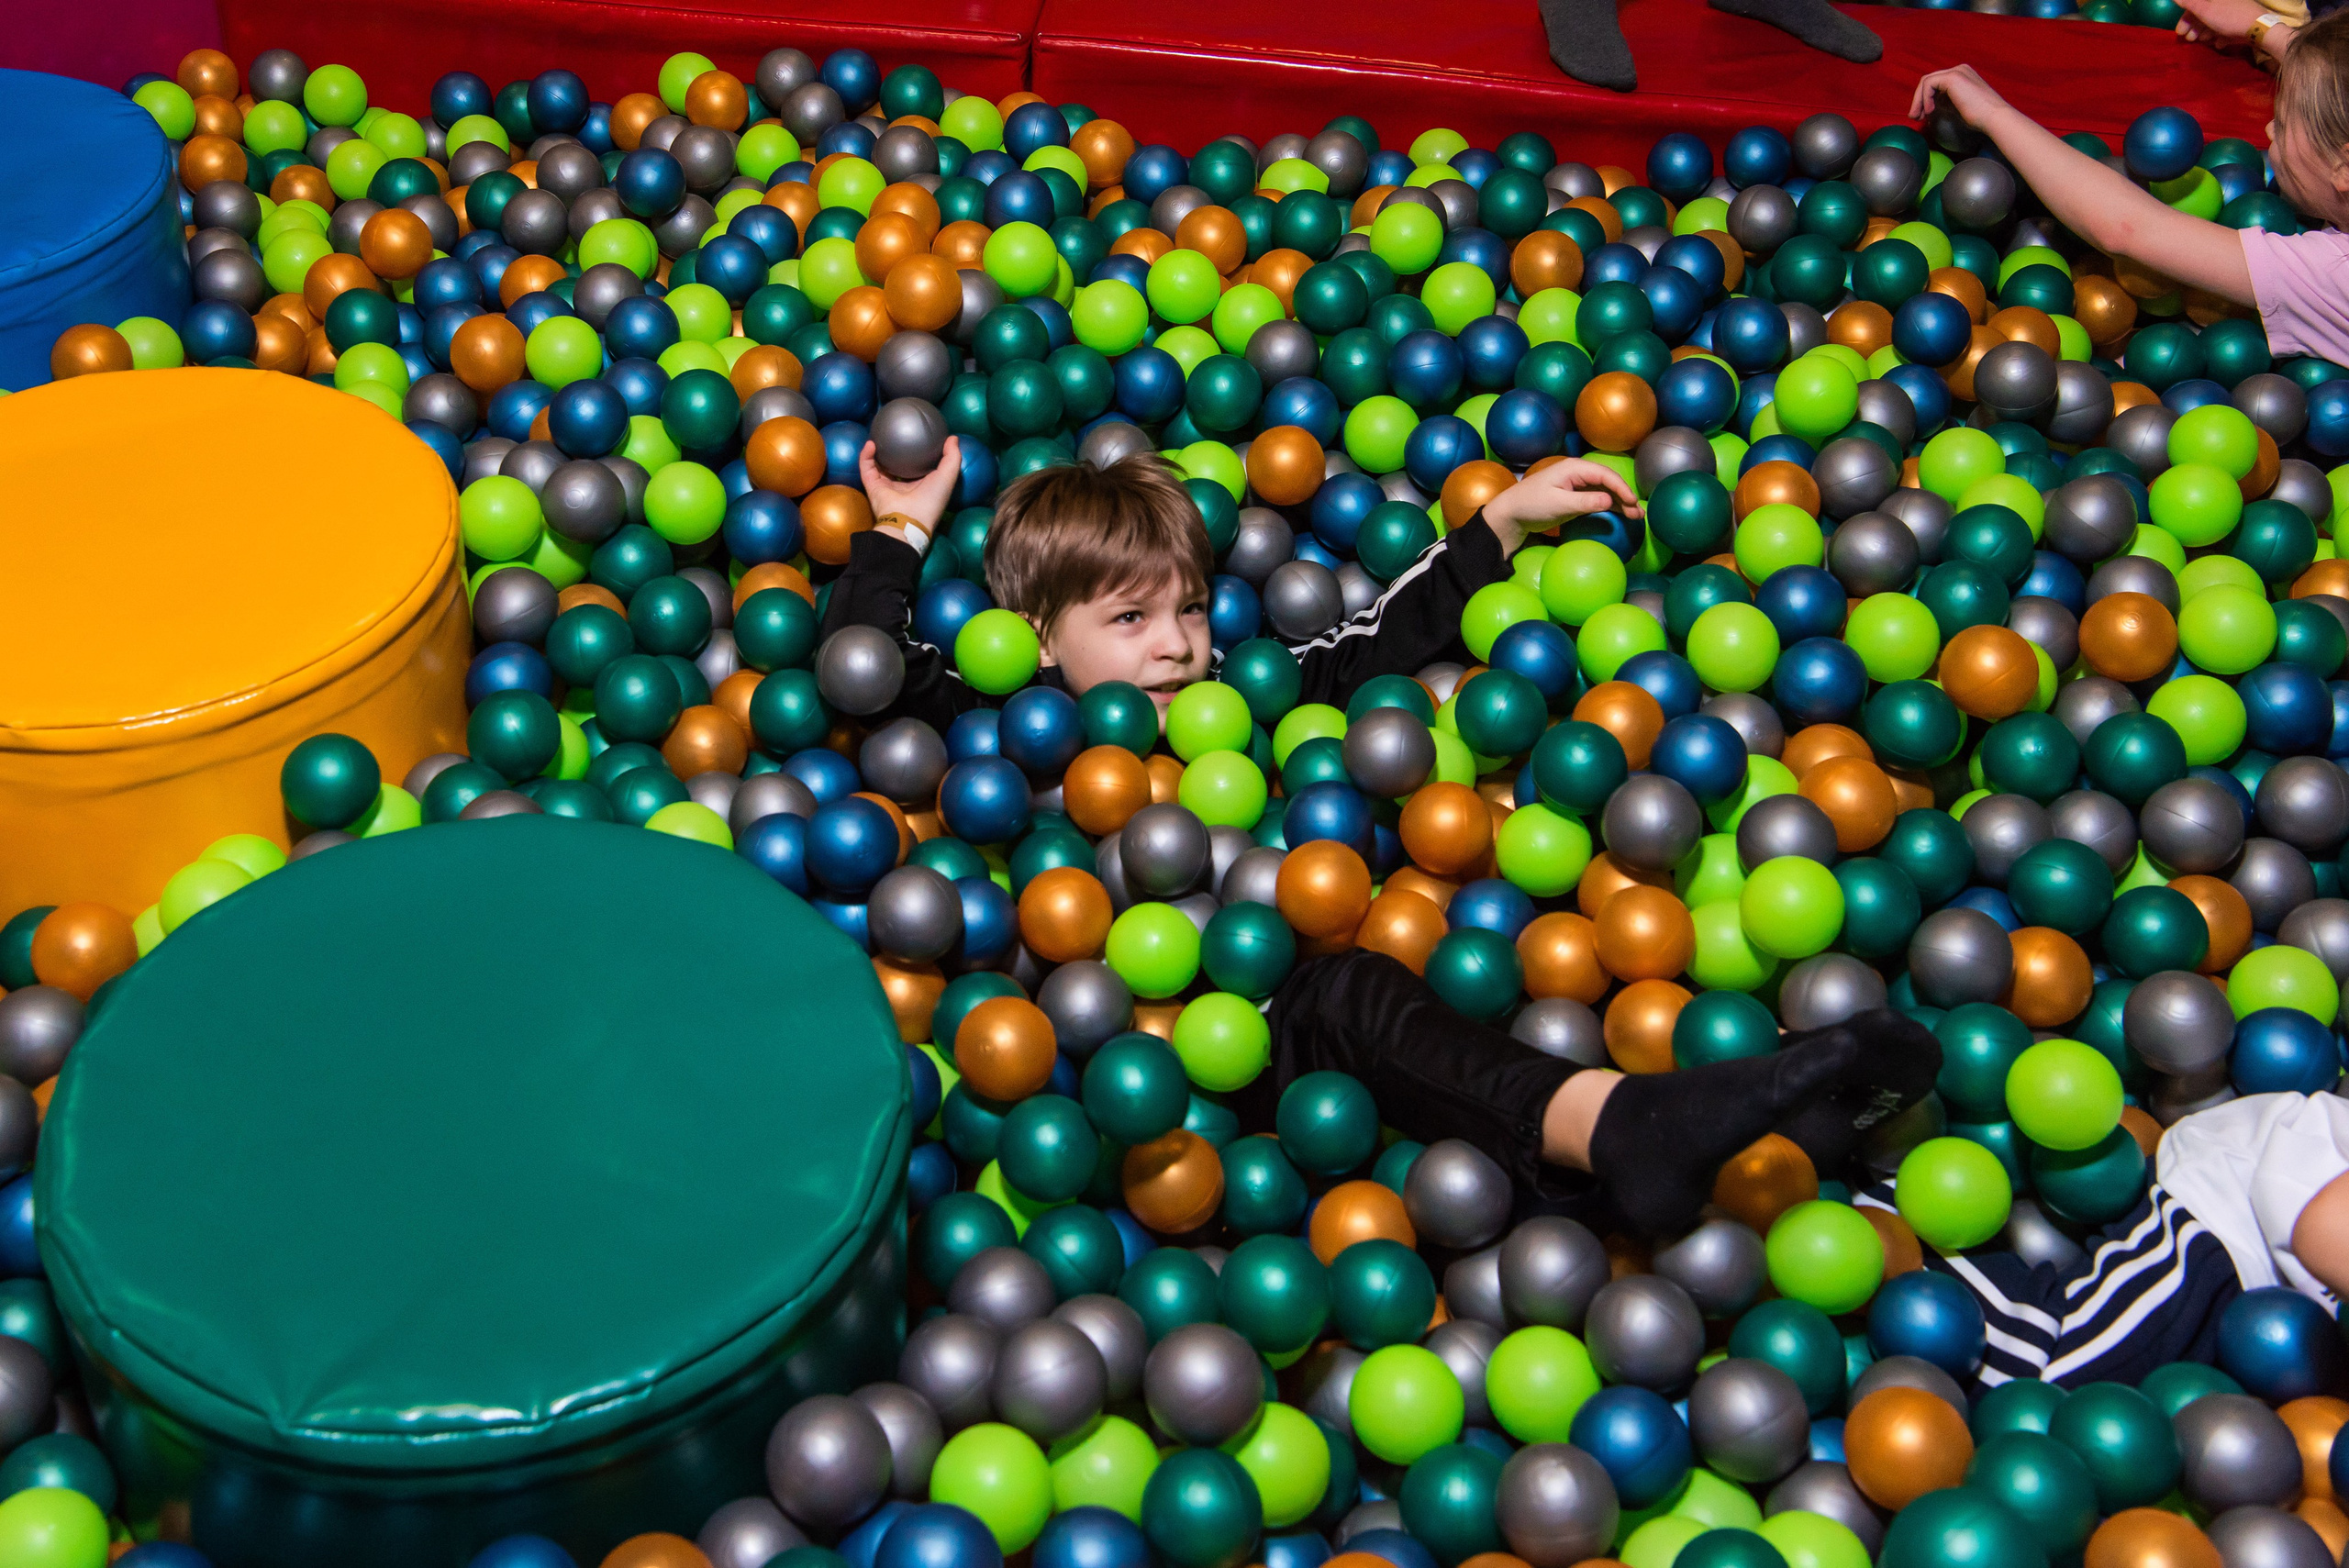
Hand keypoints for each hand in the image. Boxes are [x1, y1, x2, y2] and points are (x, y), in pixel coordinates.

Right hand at [857, 436, 961, 545]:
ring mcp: (886, 486)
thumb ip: (952, 457)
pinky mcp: (872, 486)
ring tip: (879, 434)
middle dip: (896, 450)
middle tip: (897, 433)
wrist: (908, 519)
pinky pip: (866, 467)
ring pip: (879, 464)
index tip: (919, 436)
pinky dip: (866, 455)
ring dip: (877, 450)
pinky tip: (871, 442)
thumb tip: (952, 437)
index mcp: (921, 484)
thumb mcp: (948, 476)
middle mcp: (903, 485)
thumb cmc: (931, 500)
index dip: (919, 452)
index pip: (919, 466)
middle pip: (897, 465)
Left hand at [1480, 458, 1641, 555]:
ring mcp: (1577, 484)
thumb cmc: (1531, 506)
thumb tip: (1610, 500)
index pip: (1604, 474)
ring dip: (1620, 502)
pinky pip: (1596, 498)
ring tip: (1636, 516)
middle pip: (1608, 482)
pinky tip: (1621, 514)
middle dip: (1625, 496)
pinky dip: (1609, 506)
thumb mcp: (1559, 505)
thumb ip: (1585, 502)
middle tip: (1638, 512)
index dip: (1621, 488)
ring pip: (1604, 491)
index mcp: (1573, 468)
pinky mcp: (1575, 496)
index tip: (1632, 502)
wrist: (1511, 514)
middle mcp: (1578, 473)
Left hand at [1908, 66, 2012, 129]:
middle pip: (1929, 80)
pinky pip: (1929, 84)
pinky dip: (1924, 98)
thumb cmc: (1979, 117)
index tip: (1922, 116)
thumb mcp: (1958, 107)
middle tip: (1914, 117)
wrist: (1993, 118)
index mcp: (1962, 75)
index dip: (1925, 98)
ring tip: (1918, 116)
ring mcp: (1957, 71)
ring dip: (1918, 100)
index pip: (1936, 83)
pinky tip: (1930, 111)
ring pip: (1926, 81)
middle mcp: (1959, 69)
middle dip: (1918, 99)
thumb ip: (1945, 102)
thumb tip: (1930, 106)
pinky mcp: (1953, 77)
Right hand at [2171, 0, 2264, 42]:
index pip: (2196, 6)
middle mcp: (2225, 2)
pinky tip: (2219, 42)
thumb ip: (2189, 2)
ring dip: (2207, 32)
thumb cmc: (2228, 17)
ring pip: (2215, 22)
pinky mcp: (2241, 22)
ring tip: (2205, 40)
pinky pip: (2227, 28)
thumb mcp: (2204, 9)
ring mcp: (2235, 11)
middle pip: (2205, 14)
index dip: (2186, 19)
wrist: (2258, 28)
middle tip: (2190, 39)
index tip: (2180, 32)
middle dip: (2196, 27)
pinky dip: (2221, 35)